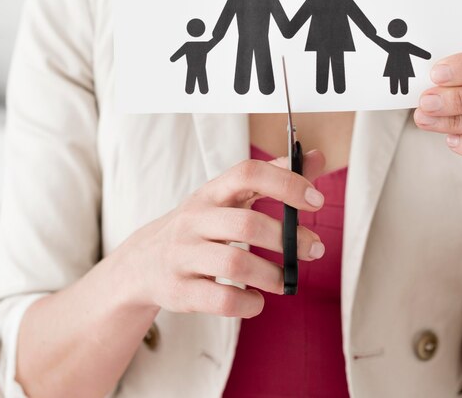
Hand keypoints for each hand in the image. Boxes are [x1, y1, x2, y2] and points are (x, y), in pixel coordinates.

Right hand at [117, 152, 326, 317]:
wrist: (144, 262)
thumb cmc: (202, 225)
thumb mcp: (230, 197)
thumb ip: (275, 177)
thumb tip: (317, 157)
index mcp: (212, 191)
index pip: (248, 173)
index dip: (286, 183)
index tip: (317, 200)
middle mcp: (195, 219)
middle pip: (247, 224)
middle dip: (289, 239)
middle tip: (315, 250)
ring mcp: (183, 255)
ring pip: (235, 265)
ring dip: (272, 276)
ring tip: (287, 280)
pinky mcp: (179, 290)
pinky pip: (221, 300)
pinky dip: (248, 304)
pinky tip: (257, 301)